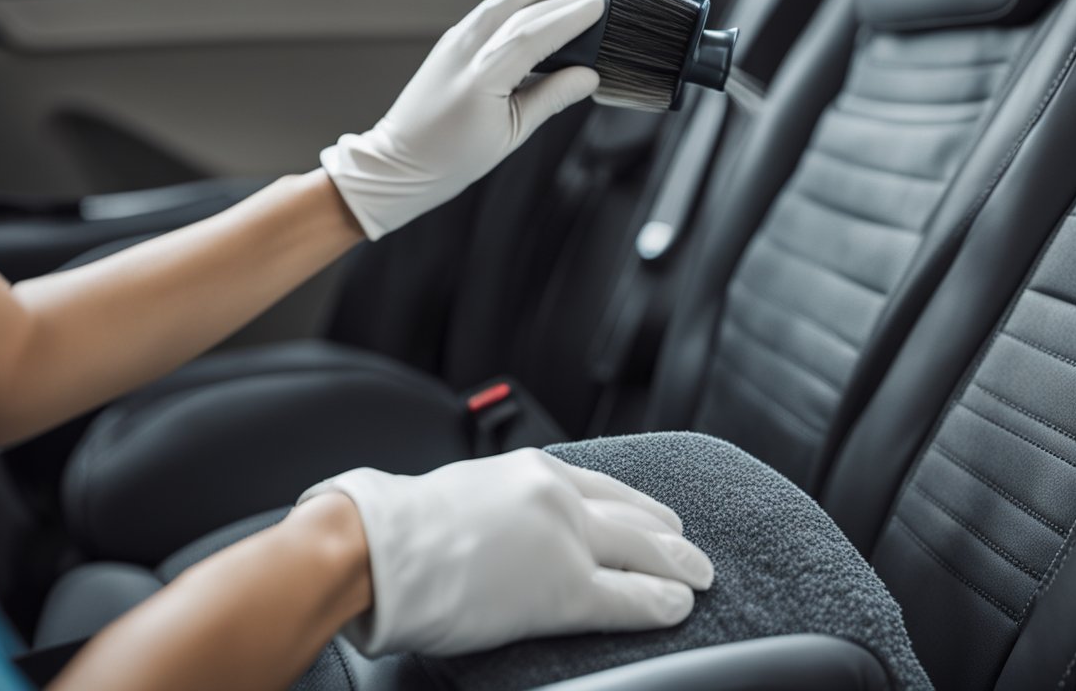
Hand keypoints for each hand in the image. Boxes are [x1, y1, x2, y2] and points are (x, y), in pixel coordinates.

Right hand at [298, 448, 713, 655]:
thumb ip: (502, 502)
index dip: (639, 507)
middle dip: (668, 537)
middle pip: (632, 517)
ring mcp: (565, 539)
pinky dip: (657, 602)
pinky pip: (626, 596)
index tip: (659, 518)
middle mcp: (557, 496)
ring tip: (699, 578)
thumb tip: (508, 528)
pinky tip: (678, 606)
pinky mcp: (563, 588)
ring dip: (676, 567)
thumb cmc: (401, 529)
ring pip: (640, 552)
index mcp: (531, 470)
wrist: (376, 548)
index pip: (604, 488)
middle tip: (693, 551)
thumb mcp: (466, 492)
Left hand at [322, 0, 606, 239]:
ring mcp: (453, 43)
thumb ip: (551, 99)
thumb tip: (587, 78)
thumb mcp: (511, 135)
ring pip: (500, 3)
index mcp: (484, 77)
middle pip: (521, 11)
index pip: (535, 33)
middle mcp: (466, 51)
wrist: (400, 162)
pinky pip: (486, 12)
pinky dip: (512, 1)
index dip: (569, 17)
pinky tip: (529, 2)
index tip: (597, 7)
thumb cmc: (451, 158)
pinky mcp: (449, 44)